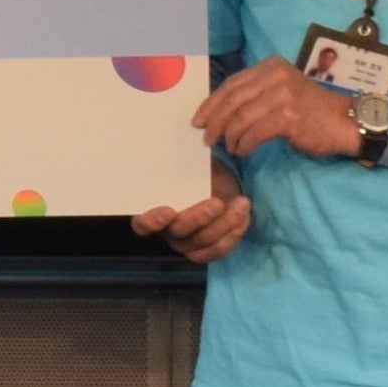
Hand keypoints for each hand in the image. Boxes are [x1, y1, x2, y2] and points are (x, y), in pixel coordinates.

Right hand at [132, 159, 250, 261]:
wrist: (219, 187)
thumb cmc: (198, 173)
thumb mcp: (189, 164)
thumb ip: (181, 159)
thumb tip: (186, 135)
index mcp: (153, 211)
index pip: (143, 224)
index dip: (152, 221)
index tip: (168, 210)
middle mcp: (167, 232)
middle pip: (179, 232)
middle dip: (199, 218)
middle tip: (217, 202)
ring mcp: (187, 244)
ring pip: (203, 242)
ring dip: (224, 224)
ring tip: (242, 204)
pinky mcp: (207, 251)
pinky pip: (219, 249)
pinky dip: (234, 233)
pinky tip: (244, 215)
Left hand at [192, 56, 360, 159]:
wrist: (344, 122)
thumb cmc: (310, 110)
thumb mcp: (281, 90)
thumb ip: (255, 94)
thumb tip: (219, 112)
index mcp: (270, 66)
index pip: (232, 84)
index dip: (211, 103)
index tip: (198, 119)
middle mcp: (275, 76)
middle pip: (232, 100)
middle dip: (215, 121)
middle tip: (206, 138)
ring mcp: (283, 96)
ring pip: (241, 118)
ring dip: (229, 136)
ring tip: (229, 148)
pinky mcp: (289, 117)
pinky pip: (254, 133)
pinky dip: (244, 144)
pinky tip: (243, 151)